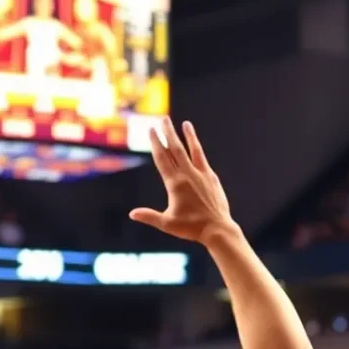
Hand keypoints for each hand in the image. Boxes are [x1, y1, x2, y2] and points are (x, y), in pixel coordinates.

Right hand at [130, 117, 233, 243]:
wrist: (217, 229)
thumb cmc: (191, 228)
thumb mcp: (167, 224)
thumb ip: (149, 216)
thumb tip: (132, 214)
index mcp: (175, 184)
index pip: (163, 159)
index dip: (156, 144)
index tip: (151, 131)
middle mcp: (188, 175)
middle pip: (176, 149)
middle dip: (168, 133)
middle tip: (163, 119)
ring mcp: (201, 174)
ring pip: (192, 150)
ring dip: (188, 136)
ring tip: (185, 123)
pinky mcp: (211, 178)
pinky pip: (202, 159)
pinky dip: (197, 149)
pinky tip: (195, 144)